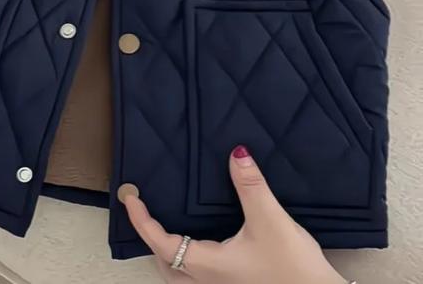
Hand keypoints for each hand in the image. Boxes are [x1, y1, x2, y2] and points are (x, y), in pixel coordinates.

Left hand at [122, 146, 347, 283]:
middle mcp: (209, 282)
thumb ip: (251, 186)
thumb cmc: (293, 269)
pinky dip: (188, 261)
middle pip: (164, 265)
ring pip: (180, 276)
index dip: (141, 220)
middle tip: (144, 213)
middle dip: (150, 240)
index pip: (159, 242)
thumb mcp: (271, 222)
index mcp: (207, 265)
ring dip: (168, 254)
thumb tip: (237, 153)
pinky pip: (199, 278)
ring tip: (167, 229)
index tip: (129, 198)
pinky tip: (204, 246)